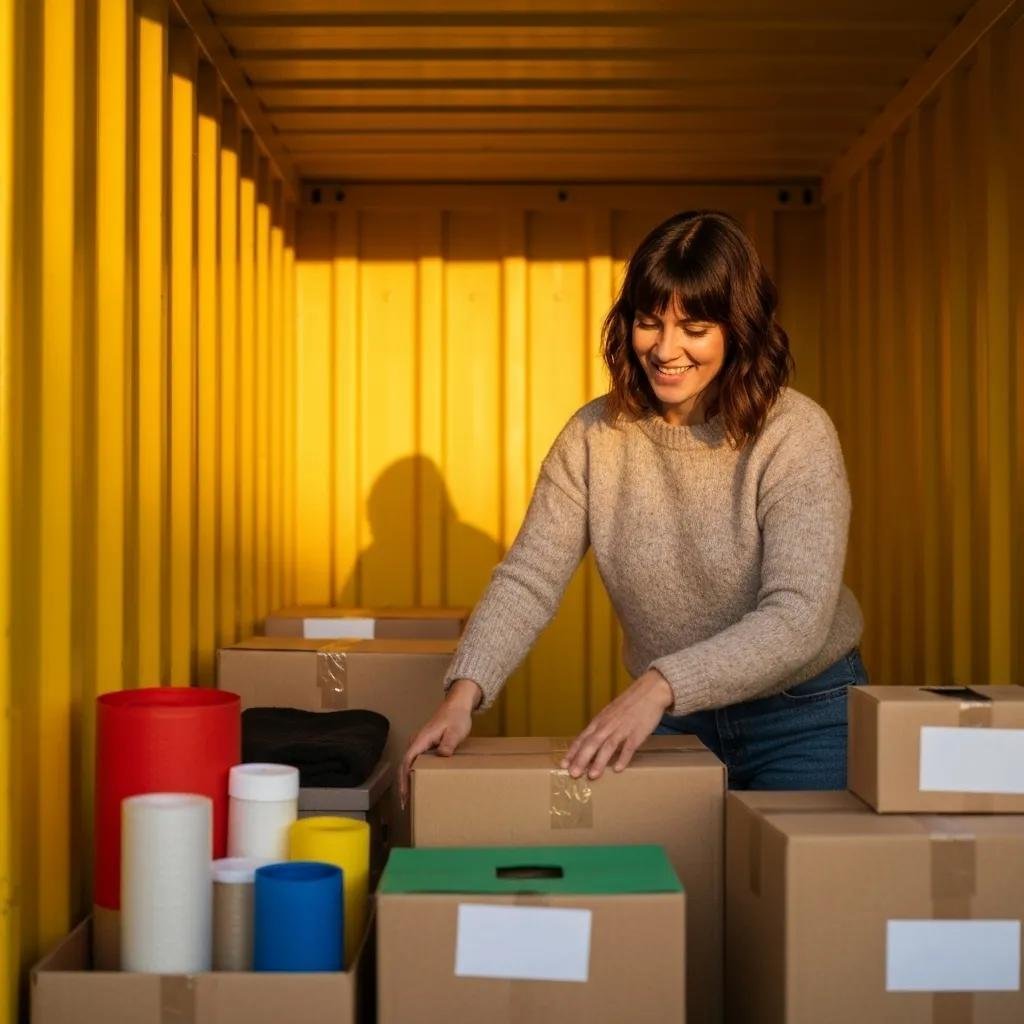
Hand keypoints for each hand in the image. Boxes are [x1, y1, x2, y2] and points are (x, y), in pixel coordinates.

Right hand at [399, 678, 481, 808]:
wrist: (457, 705)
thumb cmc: (456, 718)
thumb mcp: (455, 731)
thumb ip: (448, 743)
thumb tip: (441, 755)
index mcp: (421, 740)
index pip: (407, 762)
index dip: (404, 780)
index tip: (404, 795)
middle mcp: (416, 742)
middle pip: (404, 766)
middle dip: (403, 785)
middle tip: (405, 804)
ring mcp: (420, 744)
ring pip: (409, 764)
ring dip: (407, 780)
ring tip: (410, 798)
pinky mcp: (425, 746)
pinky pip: (415, 762)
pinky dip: (414, 774)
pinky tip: (419, 783)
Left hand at [560, 670, 673, 780]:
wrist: (649, 691)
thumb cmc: (628, 704)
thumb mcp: (609, 713)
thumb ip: (600, 728)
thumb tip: (589, 744)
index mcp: (600, 721)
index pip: (583, 738)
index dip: (573, 752)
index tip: (563, 764)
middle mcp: (608, 725)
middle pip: (592, 743)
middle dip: (581, 759)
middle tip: (573, 773)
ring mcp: (623, 729)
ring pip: (608, 746)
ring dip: (599, 761)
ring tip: (592, 776)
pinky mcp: (637, 732)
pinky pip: (629, 747)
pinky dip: (623, 757)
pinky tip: (618, 769)